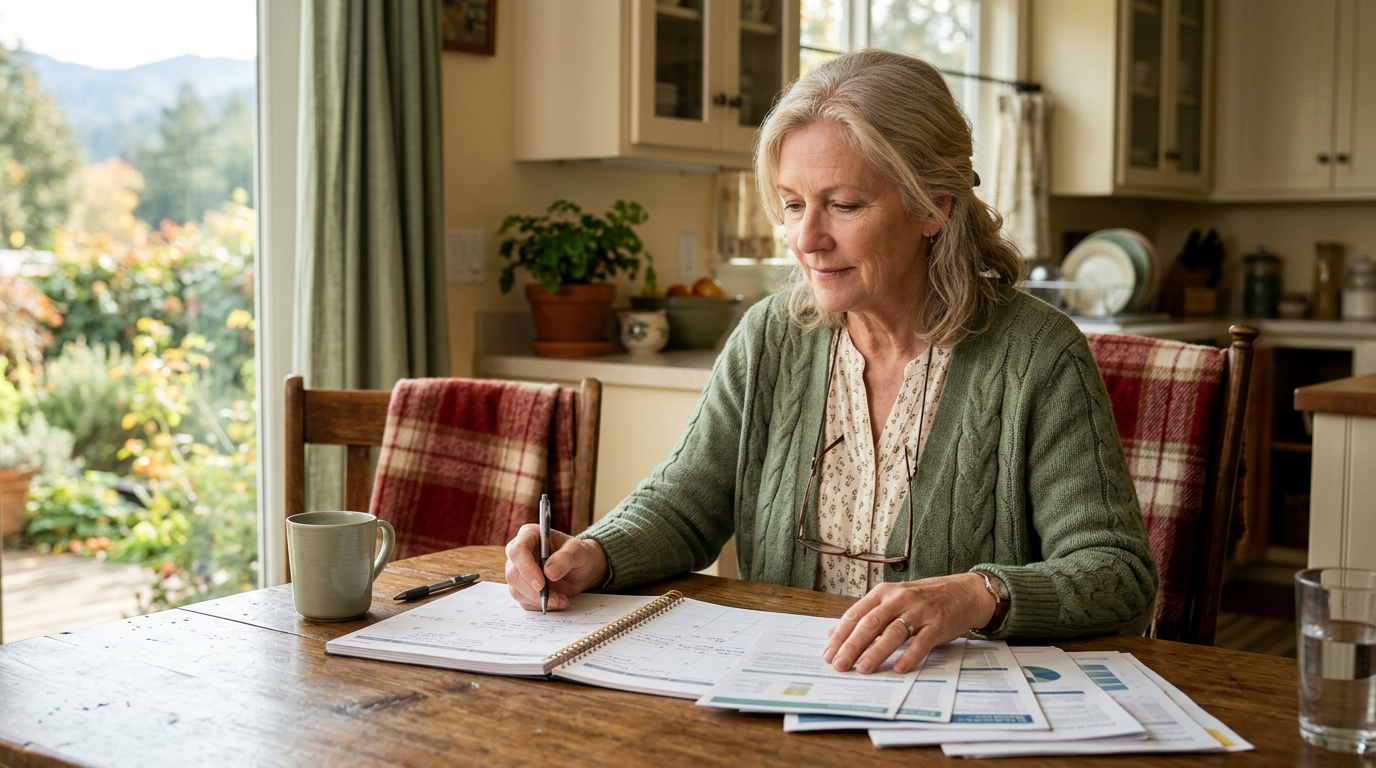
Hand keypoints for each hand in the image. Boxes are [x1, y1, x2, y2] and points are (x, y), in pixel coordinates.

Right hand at [504, 524, 608, 610]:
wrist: (583, 570)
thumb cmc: (580, 554)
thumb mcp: (579, 551)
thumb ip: (566, 558)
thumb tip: (549, 571)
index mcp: (530, 535)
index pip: (518, 551)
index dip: (526, 568)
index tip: (541, 584)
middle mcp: (520, 553)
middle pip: (513, 574)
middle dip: (533, 591)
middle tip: (555, 598)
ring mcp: (519, 572)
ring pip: (516, 591)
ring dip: (538, 600)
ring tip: (561, 600)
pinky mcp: (523, 588)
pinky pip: (524, 601)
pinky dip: (540, 605)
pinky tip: (558, 601)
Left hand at [823, 572, 995, 673]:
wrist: (965, 591)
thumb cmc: (925, 598)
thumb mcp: (893, 600)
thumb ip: (866, 615)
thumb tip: (833, 632)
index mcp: (884, 593)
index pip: (856, 614)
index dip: (840, 635)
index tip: (828, 653)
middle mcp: (899, 599)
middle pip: (870, 624)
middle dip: (851, 646)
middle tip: (839, 665)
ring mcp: (920, 611)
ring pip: (893, 633)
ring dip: (876, 652)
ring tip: (862, 669)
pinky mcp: (938, 624)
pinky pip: (921, 642)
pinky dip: (909, 656)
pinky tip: (898, 668)